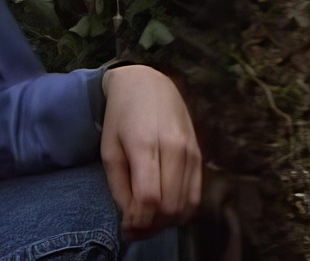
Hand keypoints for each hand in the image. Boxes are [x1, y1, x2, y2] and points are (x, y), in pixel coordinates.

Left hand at [100, 64, 201, 240]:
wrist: (148, 83)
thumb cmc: (121, 116)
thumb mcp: (109, 149)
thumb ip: (119, 186)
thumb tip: (133, 219)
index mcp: (145, 144)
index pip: (149, 198)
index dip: (138, 221)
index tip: (127, 226)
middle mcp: (173, 147)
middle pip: (170, 206)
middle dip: (152, 226)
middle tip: (136, 226)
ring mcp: (191, 150)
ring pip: (186, 205)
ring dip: (167, 221)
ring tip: (149, 219)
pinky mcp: (199, 154)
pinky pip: (196, 195)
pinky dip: (182, 210)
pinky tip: (165, 208)